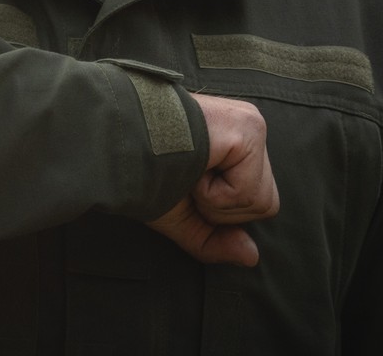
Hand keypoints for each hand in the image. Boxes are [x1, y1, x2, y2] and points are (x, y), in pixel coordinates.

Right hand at [146, 93, 279, 265]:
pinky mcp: (247, 130)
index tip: (187, 184)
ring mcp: (252, 124)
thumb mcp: (182, 214)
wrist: (117, 144)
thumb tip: (252, 257)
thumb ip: (216, 238)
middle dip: (222, 209)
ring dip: (215, 202)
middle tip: (187, 180)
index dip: (220, 210)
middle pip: (264, 202)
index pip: (257, 199)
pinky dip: (213, 195)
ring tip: (188, 172)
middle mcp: (251, 124)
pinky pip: (246, 192)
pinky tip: (192, 167)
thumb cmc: (144, 171)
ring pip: (259, 201)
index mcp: (239, 138)